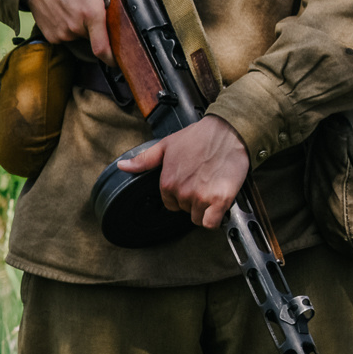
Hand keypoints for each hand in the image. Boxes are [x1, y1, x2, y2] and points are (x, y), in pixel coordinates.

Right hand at [24, 0, 147, 60]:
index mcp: (90, 15)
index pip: (102, 48)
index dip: (112, 59)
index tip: (120, 61)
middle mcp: (75, 28)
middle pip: (95, 38)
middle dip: (99, 28)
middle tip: (96, 11)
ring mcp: (61, 34)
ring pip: (81, 37)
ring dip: (84, 28)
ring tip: (80, 7)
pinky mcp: (51, 35)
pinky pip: (67, 37)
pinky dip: (70, 28)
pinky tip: (68, 12)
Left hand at [120, 116, 250, 229]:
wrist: (229, 130)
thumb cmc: (200, 136)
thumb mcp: (167, 144)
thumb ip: (144, 159)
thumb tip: (123, 166)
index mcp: (168, 182)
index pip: (170, 204)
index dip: (182, 195)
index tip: (192, 184)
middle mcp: (182, 192)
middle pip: (185, 210)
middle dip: (194, 201)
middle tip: (204, 184)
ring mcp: (201, 197)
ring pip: (198, 218)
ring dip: (205, 209)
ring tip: (213, 190)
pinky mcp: (220, 199)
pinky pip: (211, 223)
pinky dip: (214, 218)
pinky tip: (218, 206)